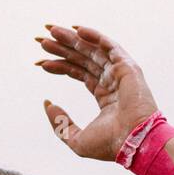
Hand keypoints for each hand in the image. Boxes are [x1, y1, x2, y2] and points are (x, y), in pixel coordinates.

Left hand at [35, 24, 157, 160]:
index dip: (59, 65)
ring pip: (93, 50)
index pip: (79, 73)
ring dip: (72, 39)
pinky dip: (94, 36)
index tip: (40, 63)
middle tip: (40, 41)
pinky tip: (76, 29)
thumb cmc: (109, 145)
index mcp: (104, 95)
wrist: (133, 143)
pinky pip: (109, 46)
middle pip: (83, 58)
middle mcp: (112, 81)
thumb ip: (60, 122)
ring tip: (50, 31)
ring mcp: (120, 72)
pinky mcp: (127, 67)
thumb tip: (47, 103)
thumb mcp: (75, 138)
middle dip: (62, 48)